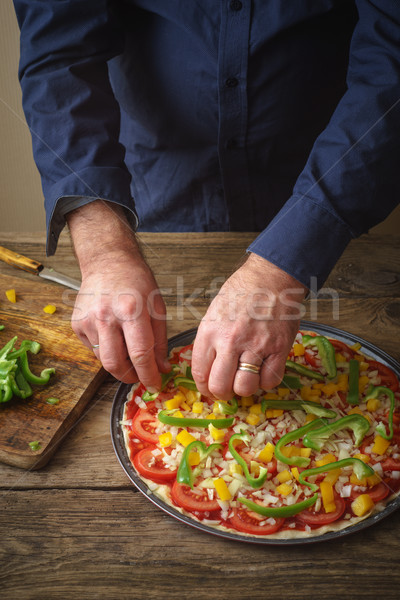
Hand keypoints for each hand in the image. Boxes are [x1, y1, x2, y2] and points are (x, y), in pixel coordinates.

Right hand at [67, 201, 168, 388]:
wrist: (108, 262)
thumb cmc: (136, 281)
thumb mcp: (157, 307)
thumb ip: (159, 340)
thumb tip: (161, 368)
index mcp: (131, 310)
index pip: (140, 354)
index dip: (148, 375)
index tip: (154, 384)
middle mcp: (105, 316)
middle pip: (115, 364)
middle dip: (130, 377)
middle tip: (140, 377)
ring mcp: (88, 320)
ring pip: (102, 359)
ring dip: (118, 364)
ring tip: (129, 353)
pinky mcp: (76, 324)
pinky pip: (92, 348)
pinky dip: (105, 350)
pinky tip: (113, 336)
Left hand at [191, 253, 306, 399]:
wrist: (272, 277)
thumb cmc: (243, 291)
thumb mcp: (214, 312)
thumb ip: (210, 340)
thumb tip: (207, 368)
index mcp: (210, 331)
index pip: (200, 373)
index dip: (204, 388)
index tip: (210, 389)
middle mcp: (231, 341)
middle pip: (220, 386)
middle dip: (222, 394)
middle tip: (228, 389)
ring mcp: (256, 345)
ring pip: (245, 388)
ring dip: (245, 389)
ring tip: (246, 378)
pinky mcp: (279, 348)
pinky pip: (271, 380)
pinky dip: (266, 381)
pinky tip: (264, 370)